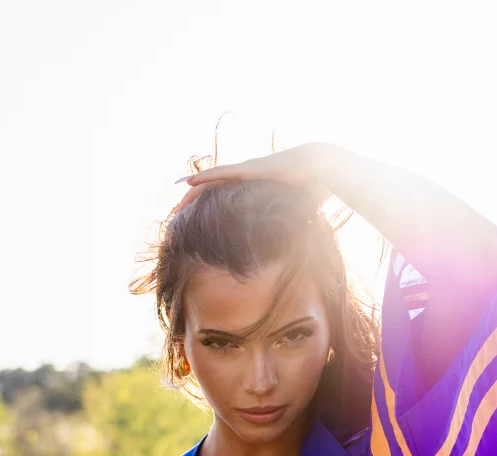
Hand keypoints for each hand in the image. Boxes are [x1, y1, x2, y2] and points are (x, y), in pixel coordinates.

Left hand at [173, 142, 327, 211]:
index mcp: (253, 188)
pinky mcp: (249, 169)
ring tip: (175, 202)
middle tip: (175, 214)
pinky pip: (220, 174)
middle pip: (211, 189)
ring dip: (191, 191)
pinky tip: (188, 182)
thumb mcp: (295, 212)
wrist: (321, 167)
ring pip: (211, 181)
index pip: (223, 197)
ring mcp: (246, 170)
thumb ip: (288, 225)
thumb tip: (294, 246)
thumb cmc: (313, 189)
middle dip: (192, 201)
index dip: (207, 206)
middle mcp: (246, 177)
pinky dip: (203, 178)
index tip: (193, 218)